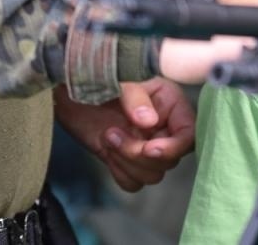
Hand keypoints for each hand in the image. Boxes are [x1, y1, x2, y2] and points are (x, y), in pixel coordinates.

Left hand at [53, 78, 195, 190]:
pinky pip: (134, 182)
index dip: (173, 148)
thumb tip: (149, 123)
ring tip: (107, 137)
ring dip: (127, 163)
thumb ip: (136, 98)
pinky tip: (106, 150)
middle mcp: (163, 127)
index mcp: (170, 104)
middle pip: (169, 160)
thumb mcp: (120, 79)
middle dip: (139, 154)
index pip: (188, 135)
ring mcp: (145, 144)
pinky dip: (119, 172)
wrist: (68, 88)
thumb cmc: (99, 74)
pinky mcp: (127, 159)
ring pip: (153, 174)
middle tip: (113, 134)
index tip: (148, 148)